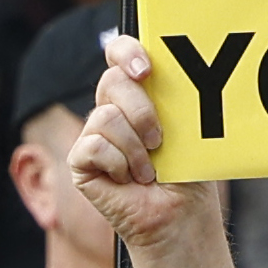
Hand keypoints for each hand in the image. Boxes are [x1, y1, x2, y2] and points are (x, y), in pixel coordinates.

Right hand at [67, 38, 217, 259]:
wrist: (180, 216)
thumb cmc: (186, 174)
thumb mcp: (184, 128)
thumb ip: (170, 98)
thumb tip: (158, 73)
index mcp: (138, 95)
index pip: (119, 54)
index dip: (126, 52)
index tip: (146, 70)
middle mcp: (112, 110)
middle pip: (112, 81)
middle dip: (142, 110)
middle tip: (159, 140)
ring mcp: (94, 135)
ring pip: (105, 116)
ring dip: (135, 148)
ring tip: (148, 171)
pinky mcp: (81, 162)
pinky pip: (94, 146)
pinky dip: (118, 164)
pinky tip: (127, 179)